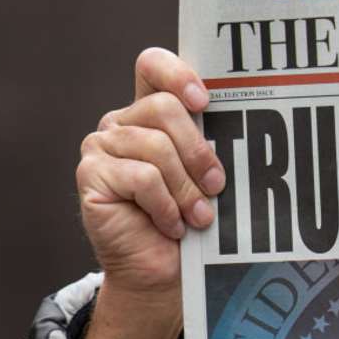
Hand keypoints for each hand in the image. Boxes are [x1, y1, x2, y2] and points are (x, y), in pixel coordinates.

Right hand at [76, 49, 225, 338]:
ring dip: (186, 188)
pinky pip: (141, 177)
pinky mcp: (91, 176)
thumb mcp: (206, 179)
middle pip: (164, 108)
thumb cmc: (189, 224)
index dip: (177, 74)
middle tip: (217, 186)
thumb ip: (212, 146)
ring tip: (199, 218)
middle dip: (199, 151)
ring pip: (156, 147)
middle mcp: (121, 124)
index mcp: (149, 114)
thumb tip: (247, 122)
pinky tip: (173, 226)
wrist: (162, 273)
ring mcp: (101, 148)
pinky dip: (165, 205)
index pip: (152, 66)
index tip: (206, 100)